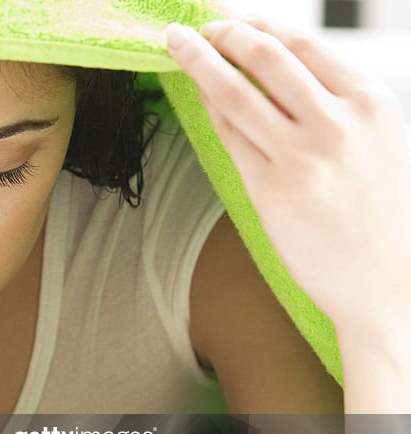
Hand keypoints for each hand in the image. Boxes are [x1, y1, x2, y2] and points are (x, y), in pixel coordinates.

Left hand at [166, 17, 410, 344]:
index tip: (235, 18)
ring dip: (200, 61)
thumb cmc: (376, 208)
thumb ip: (332, 101)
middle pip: (265, 57)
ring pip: (236, 93)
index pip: (303, 43)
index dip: (259, 24)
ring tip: (178, 45)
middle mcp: (337, 123)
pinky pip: (230, 136)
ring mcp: (302, 157)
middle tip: (199, 28)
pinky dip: (209, 108)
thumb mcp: (375, 138)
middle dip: (224, 34)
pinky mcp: (271, 190)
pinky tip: (197, 95)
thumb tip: (273, 63)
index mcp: (369, 101)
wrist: (384, 278)